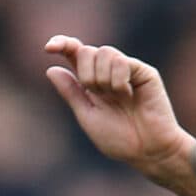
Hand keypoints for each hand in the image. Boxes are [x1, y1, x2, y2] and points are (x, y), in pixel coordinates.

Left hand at [44, 35, 187, 172]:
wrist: (147, 150)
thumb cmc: (119, 138)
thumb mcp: (87, 116)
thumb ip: (71, 93)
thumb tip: (50, 69)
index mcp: (92, 82)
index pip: (75, 54)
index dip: (62, 45)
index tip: (48, 48)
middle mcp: (108, 72)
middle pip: (87, 51)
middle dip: (86, 75)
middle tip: (99, 95)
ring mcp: (127, 70)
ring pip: (104, 52)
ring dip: (103, 79)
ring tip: (117, 97)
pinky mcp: (143, 71)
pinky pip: (122, 61)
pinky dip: (118, 80)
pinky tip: (127, 94)